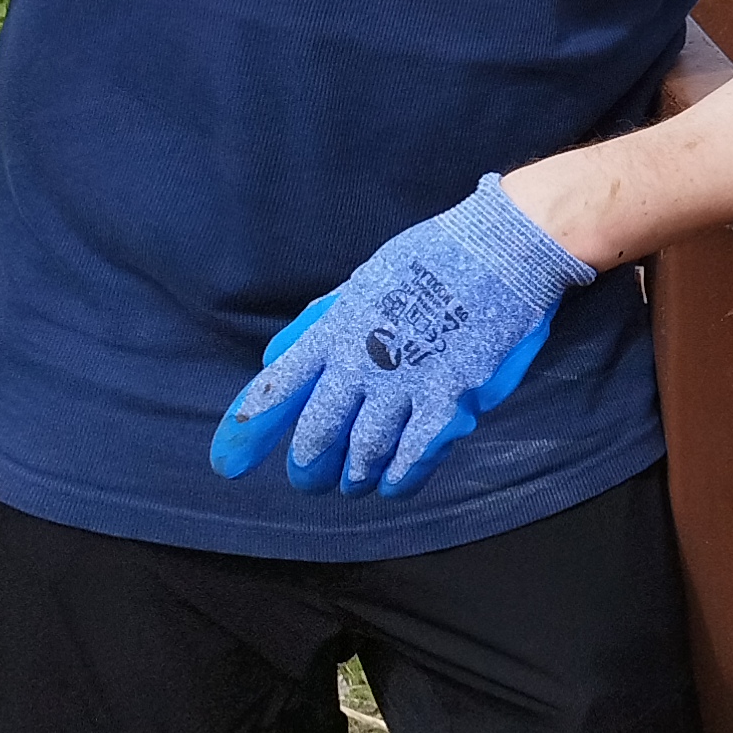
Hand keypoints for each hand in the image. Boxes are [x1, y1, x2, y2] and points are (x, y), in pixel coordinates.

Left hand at [208, 176, 594, 498]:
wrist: (504, 248)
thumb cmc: (436, 255)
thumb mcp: (364, 277)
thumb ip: (322, 320)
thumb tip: (277, 354)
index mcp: (337, 327)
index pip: (279, 386)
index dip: (249, 430)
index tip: (227, 463)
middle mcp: (362, 359)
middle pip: (318, 432)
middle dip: (309, 465)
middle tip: (309, 480)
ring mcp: (405, 382)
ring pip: (364, 450)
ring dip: (354, 474)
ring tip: (352, 484)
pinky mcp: (449, 398)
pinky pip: (414, 455)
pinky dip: (399, 477)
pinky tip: (393, 484)